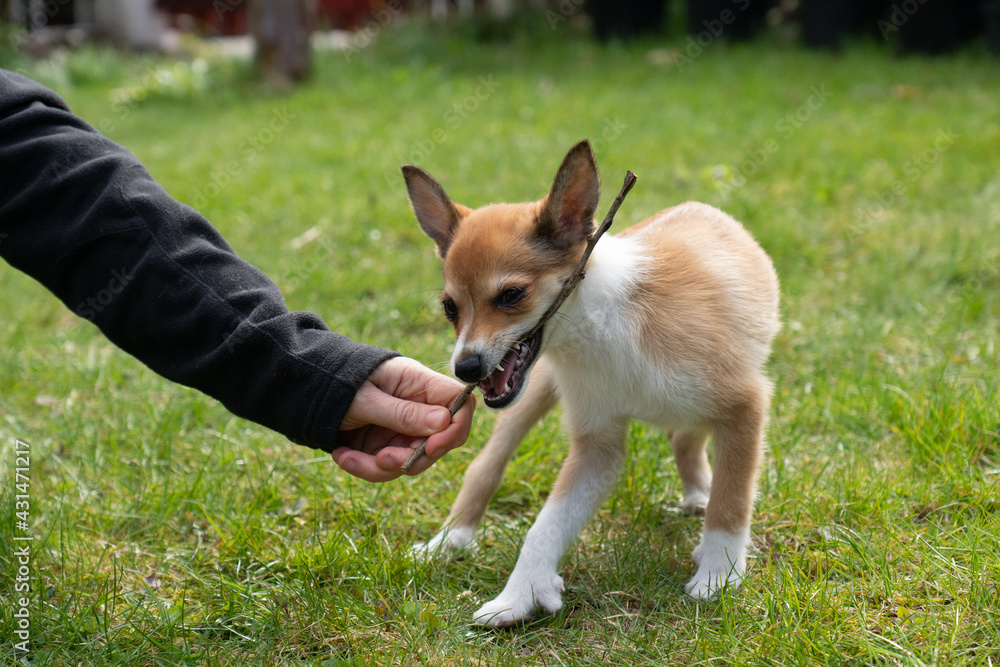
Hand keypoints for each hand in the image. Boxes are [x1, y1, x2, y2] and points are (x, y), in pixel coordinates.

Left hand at [332, 357, 475, 481]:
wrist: (304, 389)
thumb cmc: (335, 380)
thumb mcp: (366, 397)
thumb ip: (403, 412)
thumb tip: (444, 421)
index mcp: (419, 384)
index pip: (460, 405)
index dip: (455, 429)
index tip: (432, 447)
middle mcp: (417, 408)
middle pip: (439, 442)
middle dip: (413, 458)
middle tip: (383, 459)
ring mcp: (402, 429)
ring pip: (412, 461)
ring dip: (382, 468)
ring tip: (348, 458)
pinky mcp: (386, 446)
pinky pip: (387, 468)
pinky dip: (365, 468)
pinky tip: (341, 456)